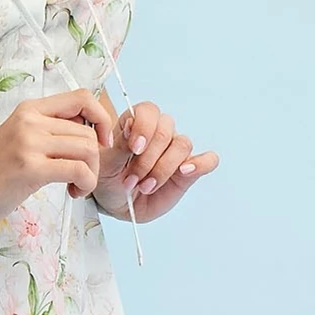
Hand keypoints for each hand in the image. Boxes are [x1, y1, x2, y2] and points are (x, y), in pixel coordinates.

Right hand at [0, 87, 118, 238]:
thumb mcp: (18, 138)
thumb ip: (48, 130)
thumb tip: (87, 133)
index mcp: (29, 109)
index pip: (82, 97)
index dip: (101, 118)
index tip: (100, 142)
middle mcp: (30, 120)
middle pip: (88, 131)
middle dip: (94, 159)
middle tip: (80, 178)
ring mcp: (29, 143)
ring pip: (88, 150)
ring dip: (91, 174)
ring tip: (76, 187)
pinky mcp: (31, 168)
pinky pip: (79, 170)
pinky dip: (86, 184)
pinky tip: (73, 192)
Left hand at [91, 102, 218, 222]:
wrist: (116, 203)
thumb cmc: (108, 179)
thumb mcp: (106, 164)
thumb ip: (120, 145)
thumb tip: (132, 125)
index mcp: (137, 123)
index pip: (149, 111)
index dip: (144, 127)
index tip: (134, 149)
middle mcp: (159, 133)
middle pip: (166, 130)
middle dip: (148, 159)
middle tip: (131, 180)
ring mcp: (175, 152)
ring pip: (182, 145)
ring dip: (163, 168)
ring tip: (146, 186)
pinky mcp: (189, 171)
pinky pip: (208, 160)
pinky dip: (201, 164)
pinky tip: (185, 172)